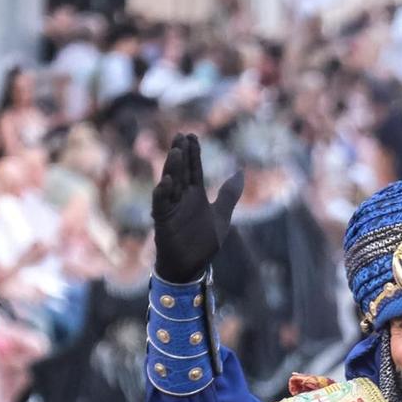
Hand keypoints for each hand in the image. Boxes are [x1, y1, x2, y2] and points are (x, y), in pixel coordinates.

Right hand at [149, 135, 243, 283]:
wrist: (191, 266)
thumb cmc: (204, 243)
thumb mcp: (222, 216)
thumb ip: (229, 195)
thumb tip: (240, 171)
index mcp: (195, 195)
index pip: (194, 169)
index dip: (194, 153)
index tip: (192, 135)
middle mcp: (181, 198)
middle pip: (181, 171)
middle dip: (181, 154)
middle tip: (180, 135)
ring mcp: (171, 208)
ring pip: (170, 183)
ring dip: (172, 168)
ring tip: (176, 151)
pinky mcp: (162, 221)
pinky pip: (160, 204)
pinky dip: (162, 193)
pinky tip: (166, 182)